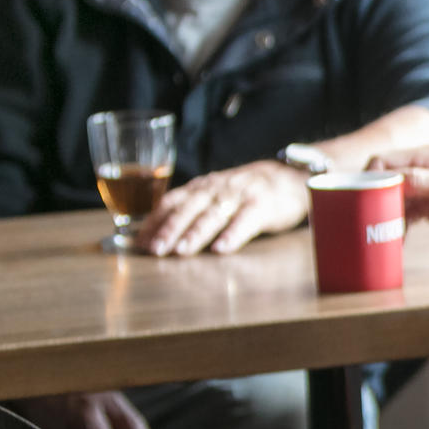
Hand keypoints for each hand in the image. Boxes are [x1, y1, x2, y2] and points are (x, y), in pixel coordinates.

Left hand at [132, 160, 310, 255]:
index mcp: (201, 188)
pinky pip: (245, 221)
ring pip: (213, 215)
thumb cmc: (246, 192)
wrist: (288, 177)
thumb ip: (190, 208)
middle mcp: (216, 189)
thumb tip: (156, 234)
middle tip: (155, 250)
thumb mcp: (215, 193)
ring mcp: (239, 196)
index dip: (155, 222)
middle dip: (170, 230)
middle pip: (188, 209)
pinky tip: (222, 249)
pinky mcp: (262, 205)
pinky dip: (233, 235)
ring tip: (182, 251)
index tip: (140, 242)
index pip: (171, 202)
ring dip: (196, 234)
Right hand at [367, 138, 428, 240]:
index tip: (364, 202)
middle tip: (376, 224)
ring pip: (395, 199)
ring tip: (392, 235)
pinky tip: (402, 238)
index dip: (369, 180)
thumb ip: (422, 180)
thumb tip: (390, 179)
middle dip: (378, 202)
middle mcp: (422, 169)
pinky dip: (402, 224)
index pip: (383, 161)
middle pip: (385, 181)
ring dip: (390, 216)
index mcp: (426, 157)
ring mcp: (426, 187)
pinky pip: (408, 212)